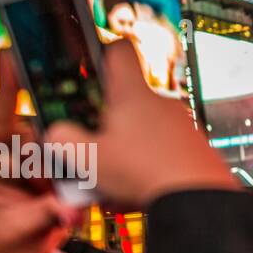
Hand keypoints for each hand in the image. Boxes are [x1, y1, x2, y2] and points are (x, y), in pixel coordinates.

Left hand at [0, 53, 84, 252]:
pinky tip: (61, 200)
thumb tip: (72, 210)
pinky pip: (66, 160)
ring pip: (56, 147)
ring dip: (61, 175)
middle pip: (36, 133)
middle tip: (47, 193)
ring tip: (50, 204)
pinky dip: (72, 178)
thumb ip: (49, 216)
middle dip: (49, 161)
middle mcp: (3, 154)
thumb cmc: (4, 246)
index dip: (8, 88)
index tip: (11, 56)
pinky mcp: (44, 167)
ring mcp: (24, 160)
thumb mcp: (24, 234)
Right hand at [45, 40, 234, 210]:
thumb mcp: (89, 159)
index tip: (89, 71)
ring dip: (128, 152)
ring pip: (145, 132)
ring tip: (114, 183)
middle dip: (108, 124)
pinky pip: (165, 153)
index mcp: (132, 94)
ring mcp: (182, 125)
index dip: (100, 54)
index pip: (118, 51)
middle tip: (94, 147)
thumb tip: (55, 133)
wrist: (198, 201)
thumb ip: (64, 141)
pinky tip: (138, 194)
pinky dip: (149, 169)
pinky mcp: (196, 149)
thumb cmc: (145, 173)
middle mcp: (161, 103)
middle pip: (127, 101)